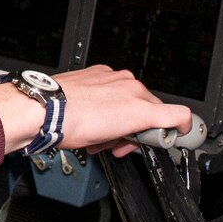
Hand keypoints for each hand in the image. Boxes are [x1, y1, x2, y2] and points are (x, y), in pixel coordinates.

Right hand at [0, 65, 189, 157]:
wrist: (47, 111)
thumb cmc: (55, 110)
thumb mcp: (79, 105)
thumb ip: (95, 111)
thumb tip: (103, 128)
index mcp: (106, 77)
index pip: (129, 97)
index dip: (128, 117)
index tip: (125, 128)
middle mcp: (123, 81)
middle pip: (144, 105)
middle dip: (134, 127)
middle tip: (120, 143)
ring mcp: (134, 94)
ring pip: (152, 113)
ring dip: (140, 132)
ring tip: (122, 145)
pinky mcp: (144, 111)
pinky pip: (173, 117)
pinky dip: (175, 130)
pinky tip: (171, 137)